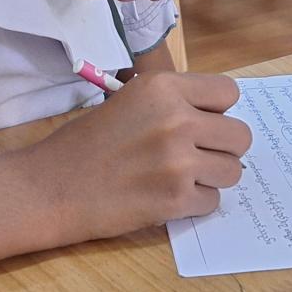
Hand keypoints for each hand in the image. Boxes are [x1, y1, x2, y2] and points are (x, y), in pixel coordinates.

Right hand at [16, 72, 249, 243]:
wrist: (51, 186)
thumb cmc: (85, 142)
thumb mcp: (129, 101)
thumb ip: (172, 103)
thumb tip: (215, 117)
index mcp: (164, 87)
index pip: (228, 92)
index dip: (218, 110)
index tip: (202, 123)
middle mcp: (177, 119)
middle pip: (240, 135)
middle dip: (222, 148)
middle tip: (195, 156)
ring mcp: (179, 161)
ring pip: (232, 171)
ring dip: (211, 177)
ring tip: (179, 178)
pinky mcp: (176, 199)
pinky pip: (212, 201)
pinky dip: (194, 203)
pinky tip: (165, 197)